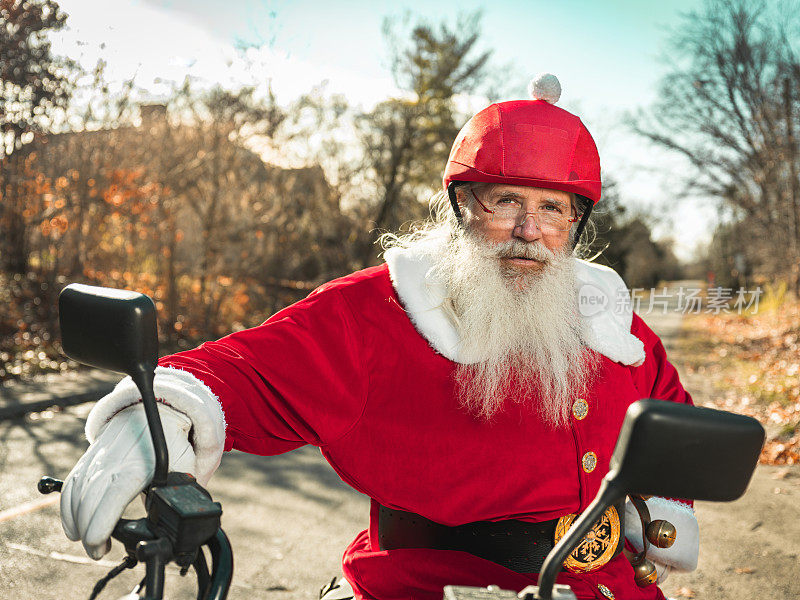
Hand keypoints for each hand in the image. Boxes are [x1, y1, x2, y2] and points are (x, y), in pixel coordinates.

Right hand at [60, 403, 195, 558]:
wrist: (157, 412)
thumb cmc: (174, 443)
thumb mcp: (185, 466)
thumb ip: (178, 491)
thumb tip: (176, 518)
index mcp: (139, 466)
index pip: (114, 496)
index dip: (102, 522)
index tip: (99, 543)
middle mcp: (113, 462)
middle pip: (91, 501)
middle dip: (89, 533)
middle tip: (99, 552)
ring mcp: (98, 460)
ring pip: (77, 495)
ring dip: (77, 524)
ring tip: (91, 543)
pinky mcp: (88, 460)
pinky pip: (71, 486)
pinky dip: (67, 510)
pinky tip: (74, 528)